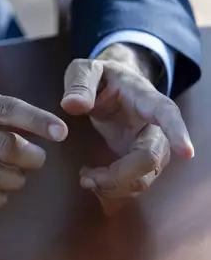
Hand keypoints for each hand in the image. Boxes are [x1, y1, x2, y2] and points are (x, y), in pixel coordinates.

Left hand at [61, 43, 193, 197]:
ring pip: (145, 177)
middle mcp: (154, 126)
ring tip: (85, 178)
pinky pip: (135, 183)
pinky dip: (113, 189)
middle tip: (86, 178)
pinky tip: (91, 180)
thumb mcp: (84, 70)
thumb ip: (79, 83)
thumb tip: (72, 105)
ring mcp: (149, 145)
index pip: (167, 114)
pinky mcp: (138, 160)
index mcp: (145, 99)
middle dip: (121, 175)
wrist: (108, 85)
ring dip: (115, 187)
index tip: (187, 153)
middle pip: (153, 158)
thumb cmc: (100, 77)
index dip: (177, 133)